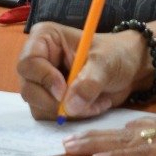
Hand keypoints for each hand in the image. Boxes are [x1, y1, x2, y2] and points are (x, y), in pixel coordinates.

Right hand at [16, 21, 148, 119]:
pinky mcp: (48, 99)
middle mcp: (37, 59)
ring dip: (67, 111)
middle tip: (83, 103)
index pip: (29, 62)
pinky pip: (48, 116)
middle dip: (56, 101)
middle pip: (29, 88)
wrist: (127, 69)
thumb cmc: (115, 55)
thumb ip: (89, 83)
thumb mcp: (106, 63)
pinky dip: (70, 117)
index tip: (63, 91)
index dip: (44, 79)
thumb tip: (70, 106)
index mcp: (45, 38)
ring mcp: (41, 81)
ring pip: (38, 106)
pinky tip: (90, 107)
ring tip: (94, 102)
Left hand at [62, 112, 155, 155]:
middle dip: (89, 136)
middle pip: (117, 132)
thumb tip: (139, 130)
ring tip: (72, 148)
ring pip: (122, 141)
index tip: (79, 134)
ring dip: (95, 144)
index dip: (101, 131)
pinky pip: (141, 154)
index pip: (125, 128)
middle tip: (65, 141)